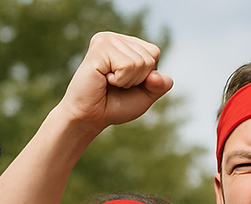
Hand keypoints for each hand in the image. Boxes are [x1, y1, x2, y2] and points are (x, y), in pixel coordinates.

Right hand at [57, 31, 172, 133]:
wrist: (90, 117)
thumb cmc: (114, 106)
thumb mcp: (145, 96)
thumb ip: (160, 85)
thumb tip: (159, 76)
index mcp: (126, 44)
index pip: (154, 52)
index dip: (146, 75)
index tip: (126, 83)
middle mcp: (116, 38)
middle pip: (149, 57)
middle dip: (137, 79)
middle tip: (116, 84)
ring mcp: (106, 40)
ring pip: (139, 62)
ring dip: (127, 81)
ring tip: (109, 82)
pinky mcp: (99, 47)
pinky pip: (127, 66)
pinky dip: (119, 80)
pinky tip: (104, 79)